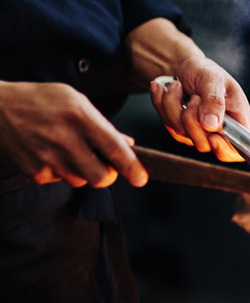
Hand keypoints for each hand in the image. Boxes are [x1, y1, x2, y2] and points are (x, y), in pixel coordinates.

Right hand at [0, 81, 147, 186]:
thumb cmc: (40, 100)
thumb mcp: (75, 100)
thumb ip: (103, 125)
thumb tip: (128, 145)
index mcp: (79, 117)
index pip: (114, 149)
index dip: (132, 168)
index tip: (141, 179)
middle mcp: (64, 139)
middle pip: (101, 177)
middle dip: (108, 175)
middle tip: (104, 165)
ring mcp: (47, 157)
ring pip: (81, 181)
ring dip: (82, 171)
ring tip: (68, 150)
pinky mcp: (33, 171)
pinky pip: (59, 180)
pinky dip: (60, 171)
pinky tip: (50, 153)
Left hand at [149, 56, 249, 162]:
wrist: (185, 66)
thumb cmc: (205, 71)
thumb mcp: (214, 79)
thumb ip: (214, 101)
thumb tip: (212, 125)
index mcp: (237, 121)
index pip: (236, 150)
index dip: (224, 150)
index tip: (213, 137)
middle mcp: (219, 131)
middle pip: (204, 144)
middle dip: (191, 119)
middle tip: (194, 97)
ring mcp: (199, 132)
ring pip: (182, 132)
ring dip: (173, 105)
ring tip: (176, 85)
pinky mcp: (181, 129)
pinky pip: (168, 124)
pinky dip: (162, 104)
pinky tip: (162, 89)